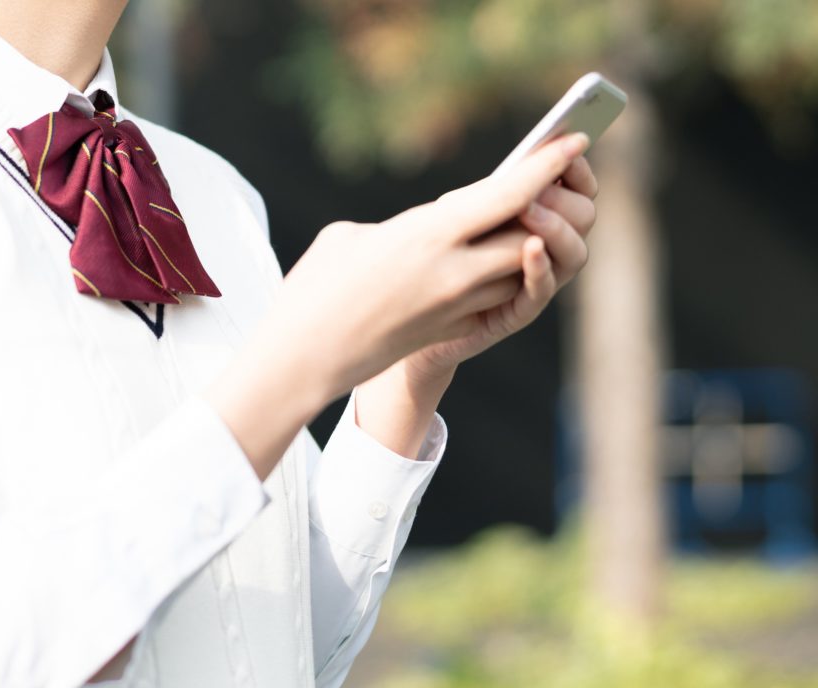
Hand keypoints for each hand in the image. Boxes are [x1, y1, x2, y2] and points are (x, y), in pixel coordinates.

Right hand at [278, 132, 593, 395]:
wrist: (303, 359)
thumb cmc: (315, 289)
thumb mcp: (349, 236)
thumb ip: (402, 226)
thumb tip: (429, 228)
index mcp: (427, 234)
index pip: (509, 193)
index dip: (548, 163)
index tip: (575, 138)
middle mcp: (454, 271)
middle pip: (532, 231)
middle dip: (552, 205)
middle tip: (556, 182)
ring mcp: (457, 307)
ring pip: (522, 268)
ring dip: (534, 242)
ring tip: (533, 217)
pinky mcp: (452, 331)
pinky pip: (502, 297)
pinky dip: (512, 273)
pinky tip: (506, 255)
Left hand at [403, 151, 599, 381]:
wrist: (406, 309)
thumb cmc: (427, 254)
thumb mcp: (456, 212)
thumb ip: (491, 190)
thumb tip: (523, 156)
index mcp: (539, 216)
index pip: (579, 189)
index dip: (577, 169)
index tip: (571, 145)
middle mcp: (546, 247)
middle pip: (585, 217)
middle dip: (565, 197)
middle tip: (538, 188)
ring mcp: (535, 280)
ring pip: (575, 254)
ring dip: (557, 228)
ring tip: (530, 210)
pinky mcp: (515, 311)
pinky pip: (542, 291)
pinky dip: (541, 268)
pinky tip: (531, 246)